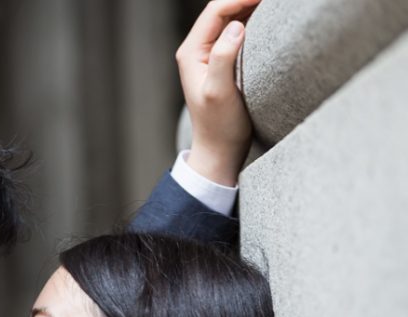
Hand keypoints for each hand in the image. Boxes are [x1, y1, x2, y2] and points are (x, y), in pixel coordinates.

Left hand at [176, 0, 259, 185]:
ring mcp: (211, 53)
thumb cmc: (219, 125)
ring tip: (277, 5)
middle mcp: (198, 48)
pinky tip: (274, 16)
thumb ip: (223, 58)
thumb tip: (235, 26)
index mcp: (191, 52)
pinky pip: (240, 31)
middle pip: (224, 9)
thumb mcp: (220, 92)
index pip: (216, 10)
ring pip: (233, 17)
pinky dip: (256, 20)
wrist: (220, 149)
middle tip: (277, 0)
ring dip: (253, 7)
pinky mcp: (225, 60)